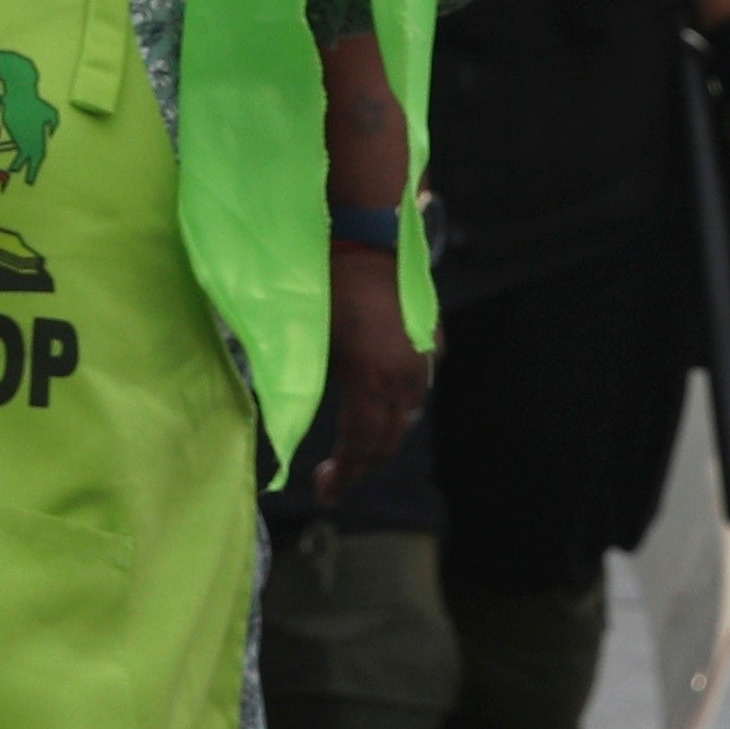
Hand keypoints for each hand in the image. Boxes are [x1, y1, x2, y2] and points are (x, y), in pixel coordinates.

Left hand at [315, 243, 433, 498]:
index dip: (344, 475)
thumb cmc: (329, 283)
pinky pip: (417, 389)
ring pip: (406, 417)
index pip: (361, 445)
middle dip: (361, 466)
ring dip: (381, 439)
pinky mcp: (432, 343)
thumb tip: (296, 418)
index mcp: (373, 379)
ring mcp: (424, 361)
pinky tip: (380, 409)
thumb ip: (311, 383)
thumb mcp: (310, 338)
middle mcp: (406, 378)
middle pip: (388, 440)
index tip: (325, 493)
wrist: (371, 235)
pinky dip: (398, 408)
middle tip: (336, 482)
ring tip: (355, 452)